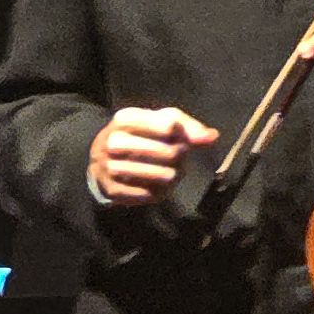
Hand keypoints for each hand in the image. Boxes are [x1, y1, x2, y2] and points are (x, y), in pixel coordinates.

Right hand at [90, 106, 218, 206]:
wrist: (102, 160)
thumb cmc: (140, 136)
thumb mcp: (159, 122)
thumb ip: (187, 127)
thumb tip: (211, 137)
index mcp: (125, 118)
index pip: (168, 125)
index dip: (182, 134)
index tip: (180, 138)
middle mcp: (113, 140)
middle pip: (167, 151)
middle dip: (180, 157)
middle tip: (180, 159)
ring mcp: (109, 166)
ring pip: (160, 175)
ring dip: (172, 176)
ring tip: (172, 173)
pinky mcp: (112, 189)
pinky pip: (147, 195)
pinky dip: (158, 193)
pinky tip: (159, 187)